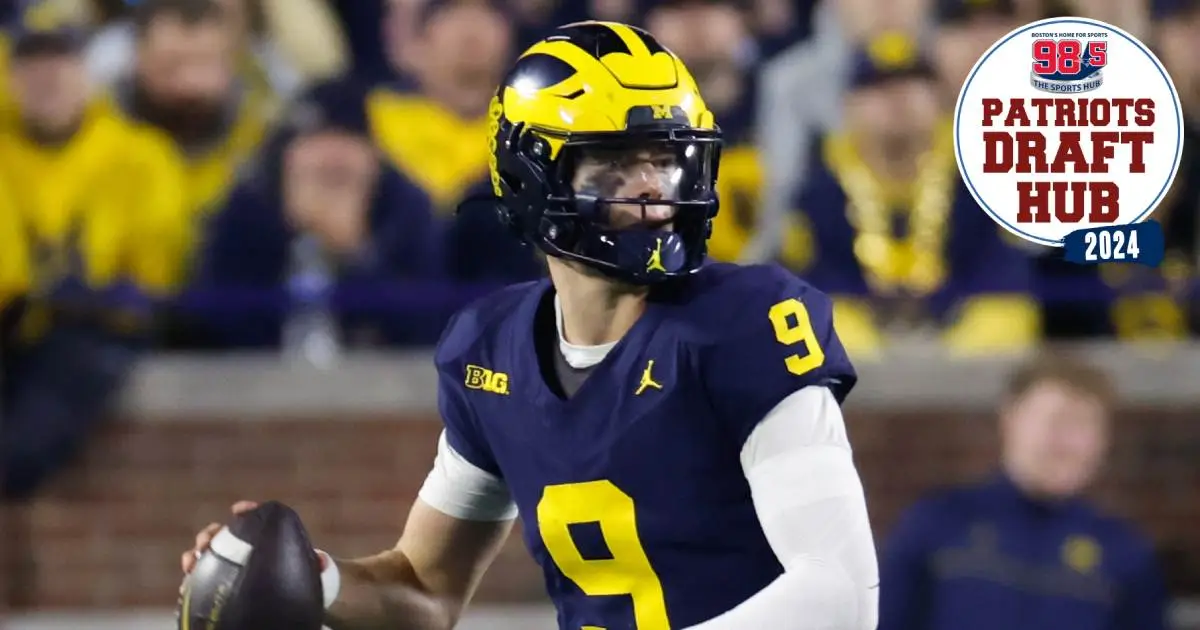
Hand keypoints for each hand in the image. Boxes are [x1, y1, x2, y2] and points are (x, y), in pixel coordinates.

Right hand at [180, 500, 328, 577]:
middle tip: (207, 540)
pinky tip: (185, 586)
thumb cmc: (301, 577)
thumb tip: (322, 561)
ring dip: (195, 554)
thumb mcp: (309, 570)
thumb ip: (316, 564)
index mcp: (263, 538)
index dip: (247, 511)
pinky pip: (200, 580)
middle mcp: (242, 548)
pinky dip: (191, 580)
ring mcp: (228, 565)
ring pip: (206, 556)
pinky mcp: (218, 584)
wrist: (292, 597)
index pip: (254, 518)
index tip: (240, 509)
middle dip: (211, 533)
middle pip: (221, 535)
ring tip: (191, 560)